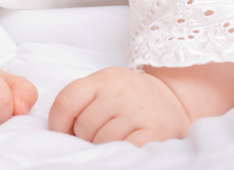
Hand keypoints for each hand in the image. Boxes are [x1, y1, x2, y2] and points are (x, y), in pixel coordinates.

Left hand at [48, 67, 190, 145]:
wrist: (175, 98)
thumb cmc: (130, 97)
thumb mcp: (104, 87)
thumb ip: (82, 102)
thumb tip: (59, 132)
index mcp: (102, 80)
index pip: (66, 102)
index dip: (58, 123)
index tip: (63, 134)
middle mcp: (119, 92)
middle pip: (83, 126)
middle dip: (86, 138)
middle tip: (99, 136)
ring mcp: (138, 111)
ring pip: (102, 141)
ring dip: (104, 147)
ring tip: (115, 140)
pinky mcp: (156, 131)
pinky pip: (125, 149)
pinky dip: (121, 153)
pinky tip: (126, 148)